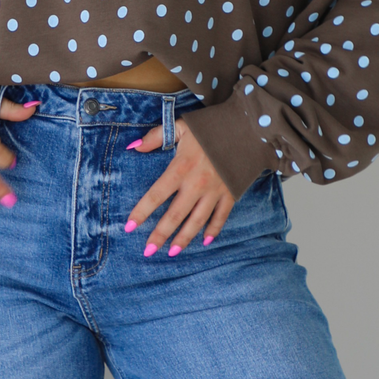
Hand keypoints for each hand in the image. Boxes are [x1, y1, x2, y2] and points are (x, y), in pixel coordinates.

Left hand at [124, 118, 236, 254]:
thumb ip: (155, 137)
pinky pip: (220, 216)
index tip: (130, 226)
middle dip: (160, 235)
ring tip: (172, 252)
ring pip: (196, 221)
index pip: (156, 195)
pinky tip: (204, 241)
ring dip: (183, 238)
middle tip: (148, 251)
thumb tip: (133, 147)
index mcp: (181, 167)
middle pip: (174, 215)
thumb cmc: (211, 127)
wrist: (248, 127)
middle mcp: (197, 184)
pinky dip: (213, 230)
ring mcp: (215, 191)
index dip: (142, 211)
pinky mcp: (230, 193)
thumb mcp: (181, 126)